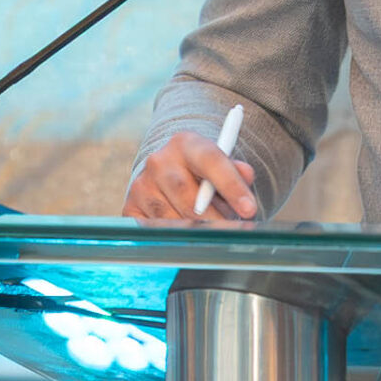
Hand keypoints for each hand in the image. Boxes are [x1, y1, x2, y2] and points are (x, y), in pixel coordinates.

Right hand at [124, 131, 259, 221]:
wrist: (168, 173)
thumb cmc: (202, 172)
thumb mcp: (221, 164)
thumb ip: (236, 170)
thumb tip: (246, 174)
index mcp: (185, 143)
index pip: (211, 161)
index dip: (232, 187)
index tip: (249, 209)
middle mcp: (159, 161)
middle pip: (191, 199)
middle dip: (217, 220)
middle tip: (233, 231)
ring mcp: (141, 185)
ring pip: (174, 220)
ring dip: (197, 231)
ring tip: (211, 228)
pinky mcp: (130, 207)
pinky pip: (156, 231)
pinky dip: (175, 237)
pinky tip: (186, 234)